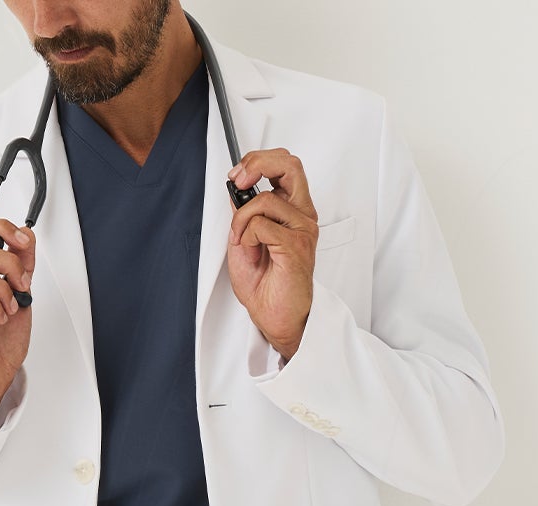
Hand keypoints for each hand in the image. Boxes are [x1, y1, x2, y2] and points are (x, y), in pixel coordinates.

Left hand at [227, 148, 318, 361]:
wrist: (274, 313)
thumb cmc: (264, 282)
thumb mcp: (243, 238)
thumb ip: (244, 213)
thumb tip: (235, 189)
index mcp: (293, 210)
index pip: (287, 166)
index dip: (259, 160)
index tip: (237, 173)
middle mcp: (302, 216)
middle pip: (290, 165)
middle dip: (257, 164)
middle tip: (239, 180)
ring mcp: (302, 230)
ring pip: (265, 200)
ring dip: (241, 218)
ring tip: (242, 239)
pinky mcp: (296, 246)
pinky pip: (261, 225)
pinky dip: (246, 235)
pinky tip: (251, 250)